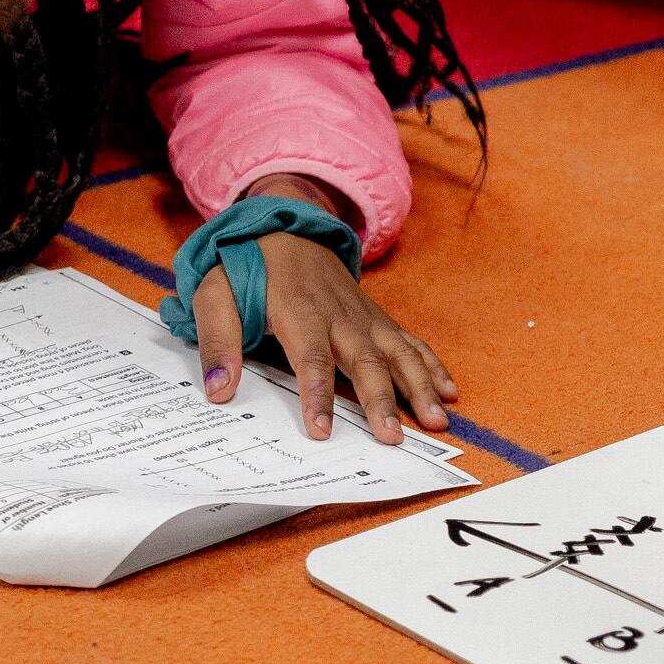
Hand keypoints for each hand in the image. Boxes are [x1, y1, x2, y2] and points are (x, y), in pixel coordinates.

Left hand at [187, 175, 455, 444]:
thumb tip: (219, 389)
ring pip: (398, 351)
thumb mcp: (214, 294)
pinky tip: (448, 390)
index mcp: (299, 311)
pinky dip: (432, 364)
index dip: (317, 394)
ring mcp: (363, 316)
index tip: (321, 430)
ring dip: (420, 385)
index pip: (311, 358)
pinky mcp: (376, 318)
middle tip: (392, 437)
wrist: (283, 226)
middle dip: (380, 399)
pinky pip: (410, 341)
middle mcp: (339, 315)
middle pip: (364, 360)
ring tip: (436, 420)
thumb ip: (217, 339)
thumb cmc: (246, 266)